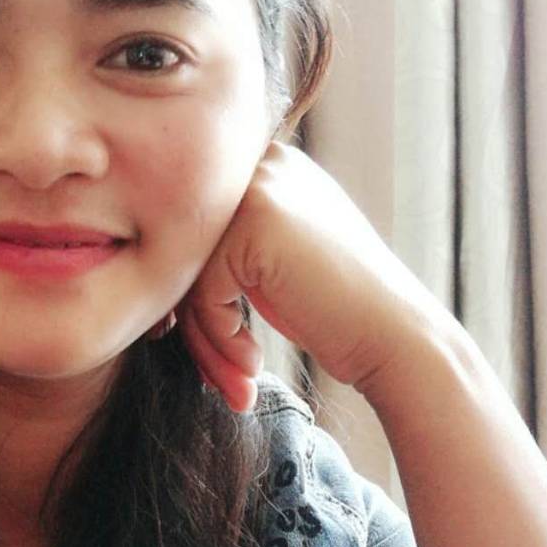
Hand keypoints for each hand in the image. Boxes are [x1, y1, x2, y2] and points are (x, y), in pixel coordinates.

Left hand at [153, 141, 457, 412]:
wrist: (396, 340)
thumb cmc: (334, 313)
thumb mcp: (273, 264)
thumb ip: (221, 250)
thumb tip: (150, 280)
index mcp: (266, 167)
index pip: (196, 231)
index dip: (189, 293)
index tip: (195, 341)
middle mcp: (262, 165)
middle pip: (188, 250)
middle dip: (195, 323)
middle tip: (220, 375)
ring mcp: (259, 190)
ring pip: (189, 274)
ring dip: (206, 341)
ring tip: (236, 382)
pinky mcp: (254, 224)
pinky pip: (203, 291)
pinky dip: (219, 338)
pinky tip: (252, 365)